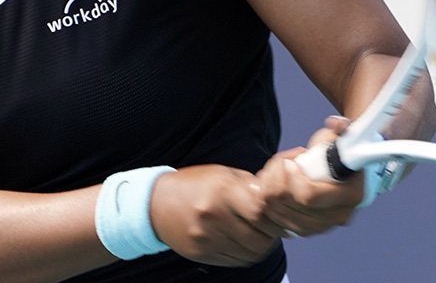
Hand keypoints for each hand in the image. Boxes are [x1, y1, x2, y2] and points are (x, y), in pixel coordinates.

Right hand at [148, 165, 284, 266]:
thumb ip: (250, 186)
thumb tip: (279, 197)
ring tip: (257, 236)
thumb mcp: (223, 174)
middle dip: (271, 237)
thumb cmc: (195, 184)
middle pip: (259, 239)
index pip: (261, 212)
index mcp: (222, 191)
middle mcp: (213, 216)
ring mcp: (205, 238)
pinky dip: (243, 255)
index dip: (275, 217)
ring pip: (249, 255)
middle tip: (271, 230)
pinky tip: (241, 242)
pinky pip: (234, 262)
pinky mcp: (200, 254)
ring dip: (259, 248)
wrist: (156, 203)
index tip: (278, 216)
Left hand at [256, 116, 364, 236]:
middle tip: (279, 163)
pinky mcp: (308, 230)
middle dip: (277, 182)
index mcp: (352, 194)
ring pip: (280, 215)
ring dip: (269, 191)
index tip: (289, 163)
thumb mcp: (342, 135)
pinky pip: (278, 223)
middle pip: (291, 207)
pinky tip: (270, 186)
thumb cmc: (340, 150)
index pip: (310, 196)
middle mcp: (340, 215)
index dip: (292, 180)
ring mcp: (323, 226)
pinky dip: (268, 204)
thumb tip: (335, 124)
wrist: (342, 170)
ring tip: (274, 171)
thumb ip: (341, 127)